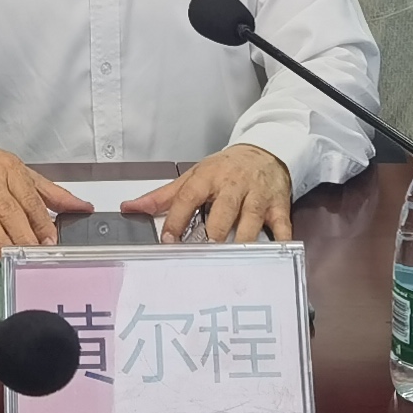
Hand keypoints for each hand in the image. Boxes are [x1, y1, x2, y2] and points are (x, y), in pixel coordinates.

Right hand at [0, 137, 88, 259]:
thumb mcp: (20, 173)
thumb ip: (51, 193)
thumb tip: (83, 207)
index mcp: (10, 171)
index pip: (29, 199)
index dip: (41, 222)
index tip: (51, 242)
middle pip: (8, 210)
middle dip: (23, 234)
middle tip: (33, 255)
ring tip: (9, 257)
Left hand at [131, 144, 292, 243]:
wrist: (264, 151)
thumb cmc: (225, 169)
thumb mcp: (193, 176)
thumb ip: (163, 196)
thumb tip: (130, 207)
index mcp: (208, 178)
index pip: (188, 197)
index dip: (177, 219)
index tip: (168, 241)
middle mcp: (233, 186)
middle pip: (223, 211)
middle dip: (214, 233)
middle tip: (204, 254)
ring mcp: (257, 197)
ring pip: (250, 220)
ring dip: (242, 241)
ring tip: (232, 262)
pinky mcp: (278, 206)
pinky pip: (281, 227)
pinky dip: (280, 242)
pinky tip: (273, 257)